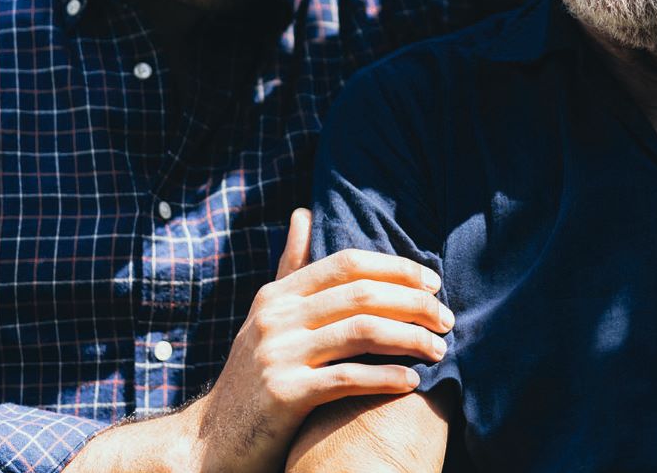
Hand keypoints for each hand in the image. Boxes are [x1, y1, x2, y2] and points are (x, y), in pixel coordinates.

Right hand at [179, 209, 452, 472]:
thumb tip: (303, 214)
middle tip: (448, 320)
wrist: (208, 443)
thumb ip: (290, 269)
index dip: (396, 268)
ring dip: (410, 338)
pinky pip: (347, 379)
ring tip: (439, 349)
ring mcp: (277, 355)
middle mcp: (276, 318)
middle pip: (362, 295)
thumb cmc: (252, 378)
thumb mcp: (266, 318)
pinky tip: (412, 381)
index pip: (348, 264)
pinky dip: (386, 377)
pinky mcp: (283, 395)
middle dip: (414, 304)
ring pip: (361, 332)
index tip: (433, 283)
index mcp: (277, 295)